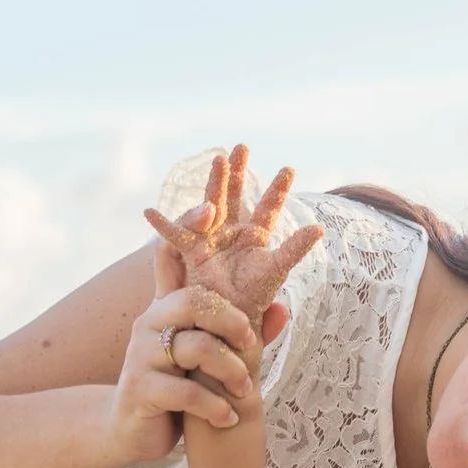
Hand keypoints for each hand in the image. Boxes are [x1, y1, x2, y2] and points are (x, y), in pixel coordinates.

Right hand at [105, 242, 272, 465]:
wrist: (134, 431)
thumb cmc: (178, 386)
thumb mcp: (211, 355)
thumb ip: (243, 332)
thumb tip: (282, 308)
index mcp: (166, 307)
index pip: (169, 255)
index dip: (185, 228)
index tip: (211, 207)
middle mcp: (149, 323)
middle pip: (193, 300)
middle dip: (231, 319)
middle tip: (251, 342)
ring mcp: (141, 356)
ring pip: (196, 348)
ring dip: (231, 371)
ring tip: (245, 392)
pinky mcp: (140, 391)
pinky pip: (187, 393)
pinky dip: (215, 407)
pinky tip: (228, 418)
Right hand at [144, 144, 325, 327]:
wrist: (230, 319)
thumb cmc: (254, 297)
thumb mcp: (276, 270)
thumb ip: (295, 249)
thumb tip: (319, 228)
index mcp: (256, 235)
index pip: (269, 207)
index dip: (278, 189)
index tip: (290, 169)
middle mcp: (232, 231)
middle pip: (236, 195)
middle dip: (238, 171)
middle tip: (242, 148)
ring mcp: (212, 238)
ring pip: (211, 205)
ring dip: (214, 183)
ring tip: (218, 161)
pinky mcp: (193, 251)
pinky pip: (176, 237)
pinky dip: (162, 225)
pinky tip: (148, 212)